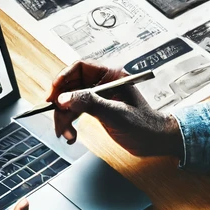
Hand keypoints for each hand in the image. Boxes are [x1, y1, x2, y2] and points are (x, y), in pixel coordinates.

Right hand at [49, 60, 182, 157]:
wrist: (155, 142)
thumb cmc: (144, 125)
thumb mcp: (115, 113)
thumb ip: (89, 103)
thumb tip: (64, 98)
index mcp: (110, 76)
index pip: (79, 68)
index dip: (63, 78)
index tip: (54, 94)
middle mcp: (102, 84)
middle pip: (70, 86)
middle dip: (61, 104)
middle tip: (56, 116)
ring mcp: (98, 97)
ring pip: (70, 102)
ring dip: (64, 118)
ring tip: (67, 134)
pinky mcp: (96, 110)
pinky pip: (75, 112)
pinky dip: (69, 124)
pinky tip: (71, 136)